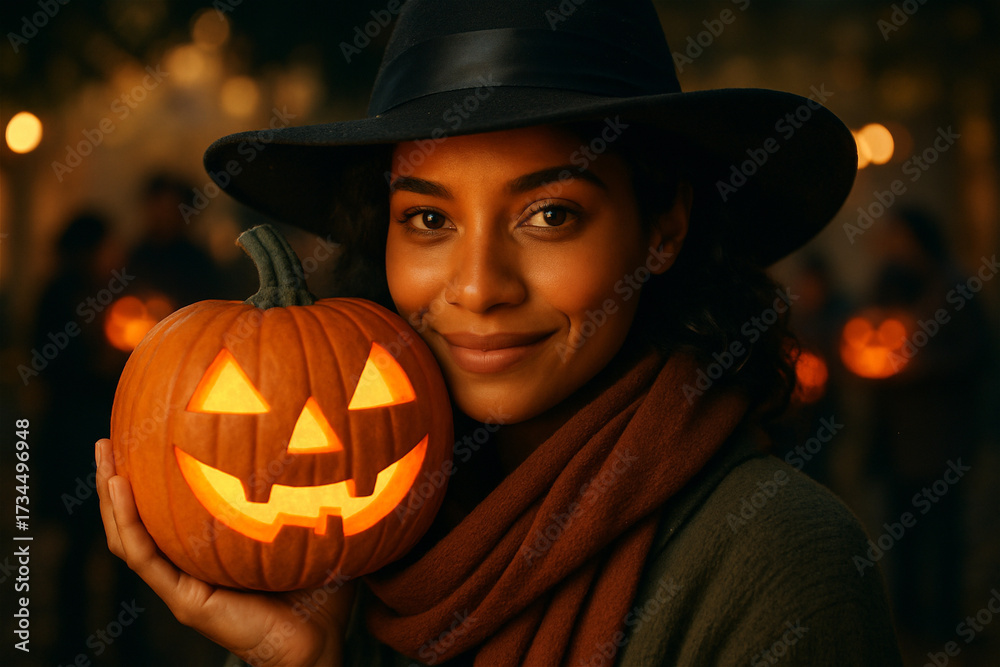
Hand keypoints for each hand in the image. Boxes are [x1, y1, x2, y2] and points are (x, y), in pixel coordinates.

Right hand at [96, 439, 353, 666]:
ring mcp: (184, 584)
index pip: (171, 514)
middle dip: (121, 477)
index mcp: (212, 553)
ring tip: (103, 450)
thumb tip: (325, 437)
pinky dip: (128, 521)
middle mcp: (191, 567)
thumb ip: (305, 490)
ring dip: (112, 493)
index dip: (154, 479)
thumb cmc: (321, 588)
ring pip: (131, 535)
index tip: (146, 434)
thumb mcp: (305, 525)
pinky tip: (119, 486)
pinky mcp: (186, 599)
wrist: (319, 642)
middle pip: (141, 519)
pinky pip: (145, 557)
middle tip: (109, 436)